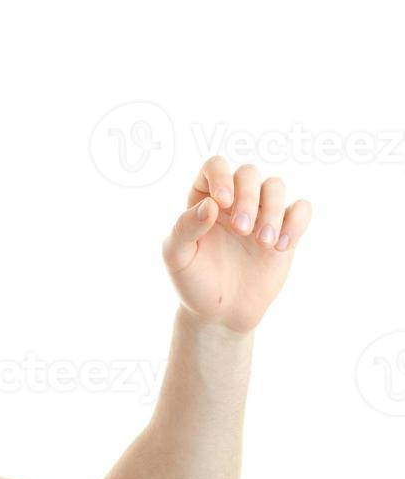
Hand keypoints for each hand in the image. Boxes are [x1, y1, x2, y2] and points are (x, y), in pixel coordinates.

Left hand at [161, 156, 313, 334]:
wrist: (220, 313)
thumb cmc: (194, 281)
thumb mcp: (176, 257)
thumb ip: (185, 227)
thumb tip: (211, 205)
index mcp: (204, 199)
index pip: (215, 166)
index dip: (222, 176)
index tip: (223, 203)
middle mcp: (234, 201)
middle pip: (249, 173)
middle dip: (249, 198)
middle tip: (242, 231)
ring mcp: (261, 214)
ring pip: (276, 186)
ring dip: (273, 210)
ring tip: (264, 243)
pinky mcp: (285, 231)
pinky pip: (302, 209)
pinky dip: (296, 222)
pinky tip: (281, 248)